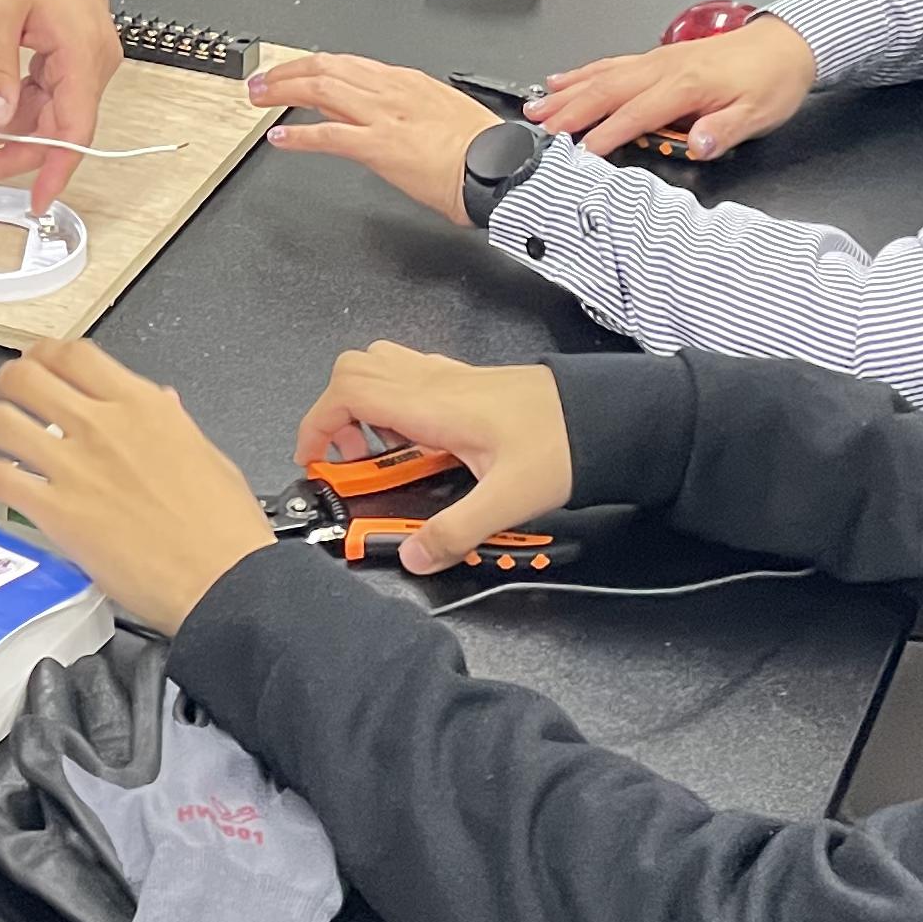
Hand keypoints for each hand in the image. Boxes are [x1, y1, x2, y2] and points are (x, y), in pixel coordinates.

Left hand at [0, 0, 117, 213]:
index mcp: (84, 57)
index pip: (75, 133)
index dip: (55, 172)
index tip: (36, 202)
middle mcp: (91, 61)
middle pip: (53, 128)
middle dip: (4, 150)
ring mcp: (81, 55)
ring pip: (41, 111)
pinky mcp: (67, 48)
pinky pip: (40, 89)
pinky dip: (8, 101)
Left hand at [0, 339, 276, 633]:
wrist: (222, 581)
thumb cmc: (223, 529)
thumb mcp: (207, 455)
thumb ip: (173, 423)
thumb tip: (162, 401)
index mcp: (142, 407)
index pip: (76, 355)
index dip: (46, 352)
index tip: (39, 359)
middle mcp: (102, 427)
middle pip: (27, 377)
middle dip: (7, 379)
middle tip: (5, 390)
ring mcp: (74, 467)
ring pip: (1, 420)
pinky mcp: (55, 512)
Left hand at [248, 50, 497, 220]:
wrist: (499, 166)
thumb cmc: (480, 147)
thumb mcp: (439, 112)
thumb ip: (407, 108)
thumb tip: (383, 114)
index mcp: (406, 82)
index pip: (348, 65)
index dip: (313, 66)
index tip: (294, 73)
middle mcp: (390, 91)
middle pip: (326, 68)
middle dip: (287, 72)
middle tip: (262, 81)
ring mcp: (382, 116)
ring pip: (320, 89)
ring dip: (283, 92)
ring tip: (260, 98)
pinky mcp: (378, 146)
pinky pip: (328, 135)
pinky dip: (298, 137)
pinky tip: (281, 141)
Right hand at [292, 344, 575, 571]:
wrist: (605, 414)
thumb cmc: (559, 446)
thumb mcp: (507, 500)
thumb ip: (455, 531)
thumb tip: (412, 557)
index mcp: (432, 404)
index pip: (349, 391)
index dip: (317, 422)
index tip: (316, 460)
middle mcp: (434, 381)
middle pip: (354, 369)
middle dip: (335, 413)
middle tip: (355, 460)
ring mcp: (450, 376)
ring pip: (381, 365)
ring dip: (365, 402)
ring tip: (385, 451)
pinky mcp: (467, 381)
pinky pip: (410, 375)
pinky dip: (395, 401)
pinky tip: (422, 442)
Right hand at [526, 13, 815, 160]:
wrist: (784, 45)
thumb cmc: (771, 80)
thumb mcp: (759, 114)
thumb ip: (724, 130)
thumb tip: (698, 144)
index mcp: (687, 85)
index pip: (637, 114)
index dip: (606, 134)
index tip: (580, 154)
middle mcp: (665, 69)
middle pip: (606, 90)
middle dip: (569, 111)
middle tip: (539, 129)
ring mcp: (658, 61)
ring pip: (602, 75)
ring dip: (567, 92)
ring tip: (537, 106)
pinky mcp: (658, 59)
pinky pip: (612, 64)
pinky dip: (583, 73)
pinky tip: (565, 79)